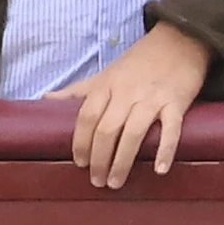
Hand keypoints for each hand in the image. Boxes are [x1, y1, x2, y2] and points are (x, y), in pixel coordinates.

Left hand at [45, 22, 210, 187]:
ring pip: (133, 133)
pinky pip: (171, 129)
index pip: (86, 117)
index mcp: (105, 86)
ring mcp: (151, 98)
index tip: (79, 163)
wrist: (177, 42)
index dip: (80, 142)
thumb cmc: (137, 63)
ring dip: (123, 161)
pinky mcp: (176, 103)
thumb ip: (77, 91)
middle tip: (97, 181)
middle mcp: (125, 93)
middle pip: (106, 129)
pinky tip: (160, 170)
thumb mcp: (104, 74)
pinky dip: (165, 150)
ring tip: (116, 182)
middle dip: (99, 158)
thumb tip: (46, 100)